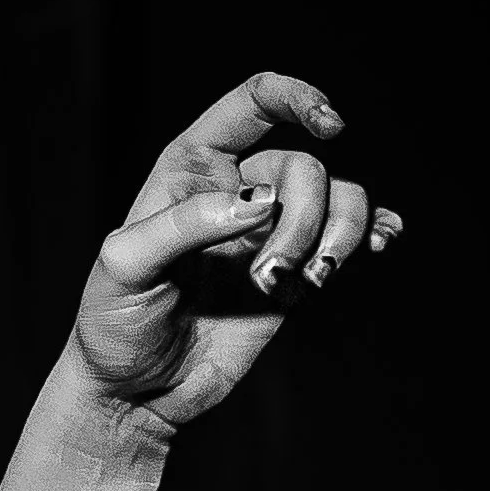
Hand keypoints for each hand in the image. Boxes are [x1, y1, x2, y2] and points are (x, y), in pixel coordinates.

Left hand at [68, 70, 404, 435]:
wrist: (134, 392)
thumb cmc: (112, 323)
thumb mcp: (124, 267)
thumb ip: (185, 225)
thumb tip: (259, 202)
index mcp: (190, 169)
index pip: (254, 102)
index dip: (297, 98)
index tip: (330, 125)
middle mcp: (236, 190)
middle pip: (305, 165)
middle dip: (304, 216)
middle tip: (269, 273)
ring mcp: (270, 233)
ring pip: (339, 196)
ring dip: (339, 234)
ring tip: (311, 281)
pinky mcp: (295, 274)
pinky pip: (350, 235)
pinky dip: (372, 232)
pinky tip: (377, 245)